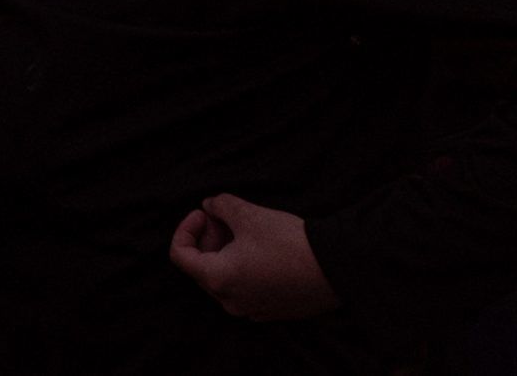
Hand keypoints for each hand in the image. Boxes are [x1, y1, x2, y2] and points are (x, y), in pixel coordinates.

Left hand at [170, 196, 335, 321]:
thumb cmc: (289, 243)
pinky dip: (243, 267)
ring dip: (226, 251)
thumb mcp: (249, 214)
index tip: (205, 213)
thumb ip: (220, 206)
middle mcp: (230, 301)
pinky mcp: (272, 310)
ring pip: (224, 278)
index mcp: (218, 279)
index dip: (186, 228)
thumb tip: (210, 205)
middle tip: (225, 217)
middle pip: (202, 267)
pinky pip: (245, 288)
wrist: (337, 267)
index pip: (180, 256)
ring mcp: (252, 310)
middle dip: (208, 238)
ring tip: (245, 229)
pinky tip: (262, 249)